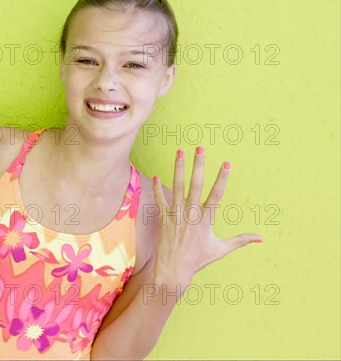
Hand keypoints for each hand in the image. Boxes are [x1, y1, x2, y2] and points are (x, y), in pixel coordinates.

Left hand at [151, 147, 262, 289]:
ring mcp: (175, 215)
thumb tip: (262, 238)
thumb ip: (240, 240)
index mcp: (205, 220)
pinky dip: (158, 188)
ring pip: (176, 186)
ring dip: (178, 168)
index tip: (226, 163)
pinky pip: (160, 199)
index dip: (222, 178)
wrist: (173, 270)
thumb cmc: (198, 260)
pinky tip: (157, 175)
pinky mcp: (163, 218)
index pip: (216, 195)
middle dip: (198, 165)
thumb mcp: (221, 249)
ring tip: (179, 151)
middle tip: (200, 148)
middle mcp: (190, 214)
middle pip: (195, 184)